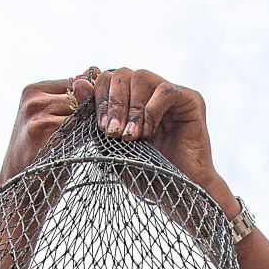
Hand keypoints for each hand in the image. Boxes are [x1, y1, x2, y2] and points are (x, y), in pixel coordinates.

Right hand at [0, 70, 99, 188]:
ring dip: (90, 124)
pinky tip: (81, 150)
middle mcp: (33, 96)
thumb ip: (74, 103)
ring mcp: (35, 110)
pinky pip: (77, 124)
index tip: (94, 122)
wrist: (23, 193)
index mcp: (34, 90)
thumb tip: (94, 70)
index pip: (78, 82)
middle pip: (81, 93)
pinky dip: (84, 136)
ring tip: (85, 144)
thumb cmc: (45, 160)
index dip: (90, 102)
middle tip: (93, 134)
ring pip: (81, 108)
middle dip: (91, 113)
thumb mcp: (59, 127)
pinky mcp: (40, 127)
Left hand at [92, 68, 223, 197]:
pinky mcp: (190, 99)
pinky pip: (165, 90)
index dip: (99, 98)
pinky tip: (148, 133)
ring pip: (141, 77)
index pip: (107, 79)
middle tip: (114, 133)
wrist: (177, 194)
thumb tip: (77, 83)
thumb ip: (95, 119)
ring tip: (131, 136)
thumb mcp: (111, 149)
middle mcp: (148, 93)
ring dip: (132, 108)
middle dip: (114, 104)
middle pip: (122, 74)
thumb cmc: (145, 174)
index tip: (102, 127)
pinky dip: (152, 110)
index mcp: (129, 101)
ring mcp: (169, 94)